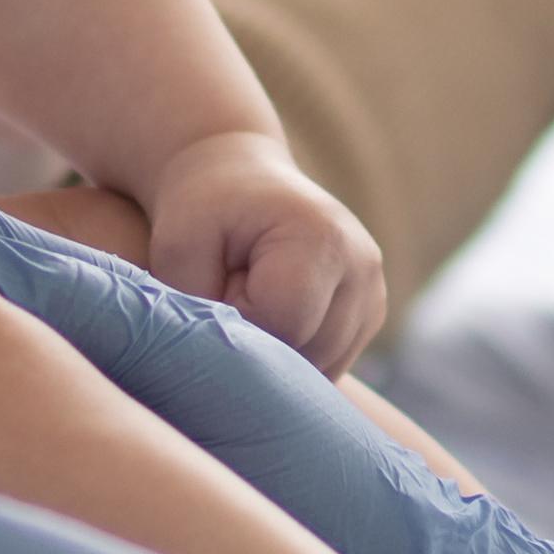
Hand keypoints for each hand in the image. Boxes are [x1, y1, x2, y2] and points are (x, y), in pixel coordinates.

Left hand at [141, 126, 389, 371]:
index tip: (220, 285)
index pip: (284, 325)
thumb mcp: (180, 248)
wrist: (238, 180)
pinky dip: (296, 354)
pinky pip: (330, 364)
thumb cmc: (206, 210)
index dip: (239, 320)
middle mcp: (363, 269)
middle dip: (261, 339)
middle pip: (308, 352)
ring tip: (255, 301)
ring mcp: (373, 296)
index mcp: (324, 241)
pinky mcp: (369, 316)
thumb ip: (198, 311)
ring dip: (279, 351)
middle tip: (233, 292)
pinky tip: (275, 316)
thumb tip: (221, 373)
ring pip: (321, 367)